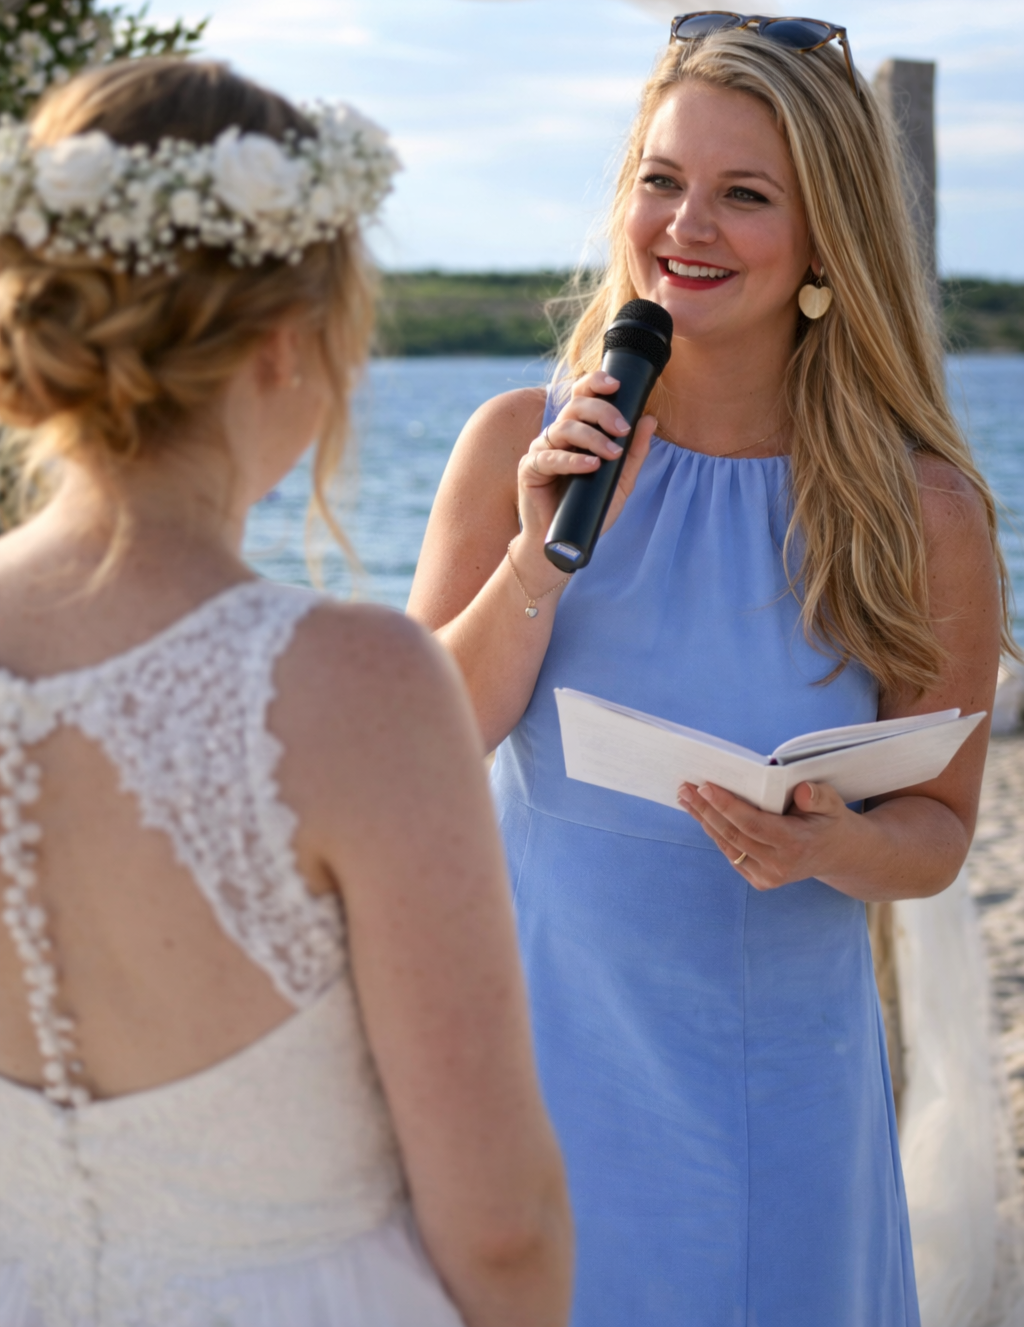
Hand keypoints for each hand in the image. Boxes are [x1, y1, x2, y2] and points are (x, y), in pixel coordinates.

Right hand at [517, 371, 654, 548]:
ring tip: (612, 454)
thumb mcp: (620, 481)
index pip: (582, 395)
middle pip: (575, 406)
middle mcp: (557, 435)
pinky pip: (550, 457)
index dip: (595, 383)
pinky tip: (590, 465)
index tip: (617, 385)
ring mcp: (541, 450)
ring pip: (564, 428)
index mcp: (577, 431)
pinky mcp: (529, 470)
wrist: (564, 541)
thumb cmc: (590, 509)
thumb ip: (634, 452)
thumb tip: (649, 419)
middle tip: (622, 429)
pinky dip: (572, 460)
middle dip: (602, 412)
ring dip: (592, 438)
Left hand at [677, 780, 857, 890]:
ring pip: (728, 845)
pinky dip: (716, 833)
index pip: (752, 824)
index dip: (726, 806)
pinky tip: (702, 815)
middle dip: (706, 810)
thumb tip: (802, 791)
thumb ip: (818, 796)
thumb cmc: (829, 822)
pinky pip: (732, 854)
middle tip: (686, 787)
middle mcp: (779, 865)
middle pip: (733, 834)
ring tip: (686, 798)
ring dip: (704, 820)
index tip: (705, 786)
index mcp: (795, 844)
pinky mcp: (761, 881)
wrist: (837, 855)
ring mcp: (768, 876)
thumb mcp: (833, 804)